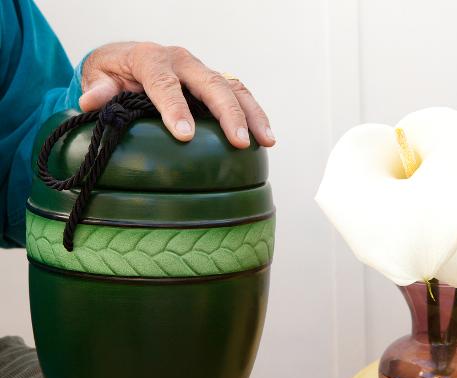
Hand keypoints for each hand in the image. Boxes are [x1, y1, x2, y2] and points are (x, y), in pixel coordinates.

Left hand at [79, 42, 274, 147]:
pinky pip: (240, 94)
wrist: (130, 58)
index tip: (186, 134)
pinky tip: (265, 138)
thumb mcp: (99, 77)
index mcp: (152, 58)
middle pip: (211, 83)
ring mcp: (203, 70)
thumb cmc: (114, 73)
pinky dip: (255, 114)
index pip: (165, 83)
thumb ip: (99, 89)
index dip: (176, 108)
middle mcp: (182, 60)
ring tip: (265, 141)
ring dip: (252, 114)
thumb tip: (92, 101)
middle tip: (238, 141)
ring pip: (233, 87)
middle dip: (227, 113)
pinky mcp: (215, 81)